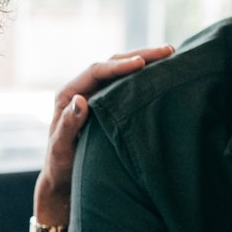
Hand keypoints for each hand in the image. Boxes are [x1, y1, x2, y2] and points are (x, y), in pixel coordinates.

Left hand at [32, 45, 174, 226]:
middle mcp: (82, 90)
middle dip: (139, 56)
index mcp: (68, 95)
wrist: (64, 180)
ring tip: (171, 55)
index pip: (96, 71)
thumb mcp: (61, 149)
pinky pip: (127, 86)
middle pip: (112, 64)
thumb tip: (80, 100)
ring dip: (145, 62)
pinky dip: (144, 78)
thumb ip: (68, 126)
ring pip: (122, 72)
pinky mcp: (108, 106)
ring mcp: (96, 96)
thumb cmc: (60, 167)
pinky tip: (163, 74)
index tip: (141, 63)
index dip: (119, 66)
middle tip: (168, 51)